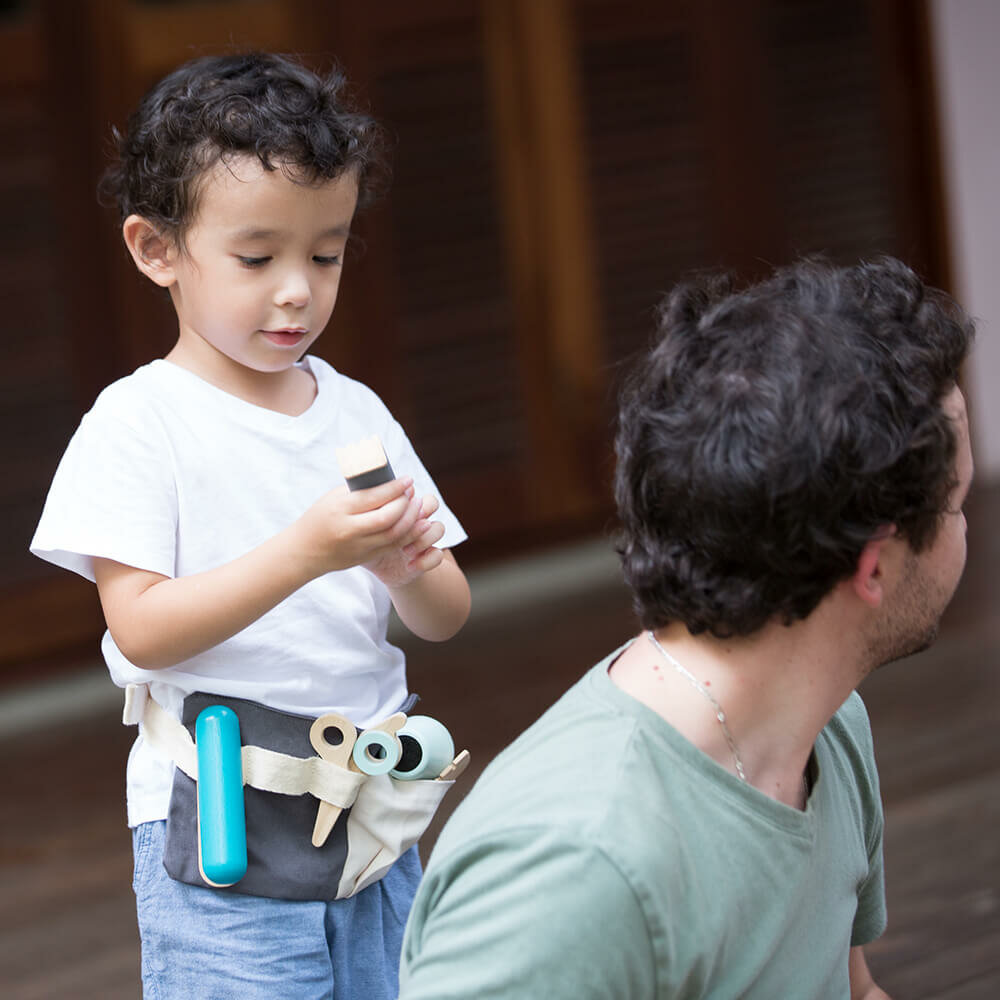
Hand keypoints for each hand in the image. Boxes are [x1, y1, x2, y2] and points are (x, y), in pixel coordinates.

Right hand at [291, 476, 423, 575]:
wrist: (304, 551)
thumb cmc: (319, 517)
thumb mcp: (333, 498)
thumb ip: (359, 490)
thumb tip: (388, 480)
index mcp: (340, 509)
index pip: (374, 497)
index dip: (395, 488)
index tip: (408, 479)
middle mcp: (350, 529)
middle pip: (387, 517)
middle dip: (405, 503)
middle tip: (412, 493)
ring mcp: (358, 546)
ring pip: (394, 534)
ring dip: (411, 519)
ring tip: (418, 506)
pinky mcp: (365, 557)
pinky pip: (392, 546)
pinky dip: (408, 534)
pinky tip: (417, 523)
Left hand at [364, 494, 445, 587]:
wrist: (380, 567)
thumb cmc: (366, 542)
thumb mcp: (360, 527)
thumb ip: (362, 513)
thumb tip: (355, 494)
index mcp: (401, 506)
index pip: (412, 491)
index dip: (408, 497)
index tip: (395, 504)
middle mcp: (416, 518)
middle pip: (431, 503)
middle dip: (421, 511)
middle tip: (406, 523)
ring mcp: (424, 537)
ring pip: (438, 527)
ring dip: (423, 538)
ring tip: (406, 550)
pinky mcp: (428, 557)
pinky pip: (437, 555)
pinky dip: (426, 560)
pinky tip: (410, 565)